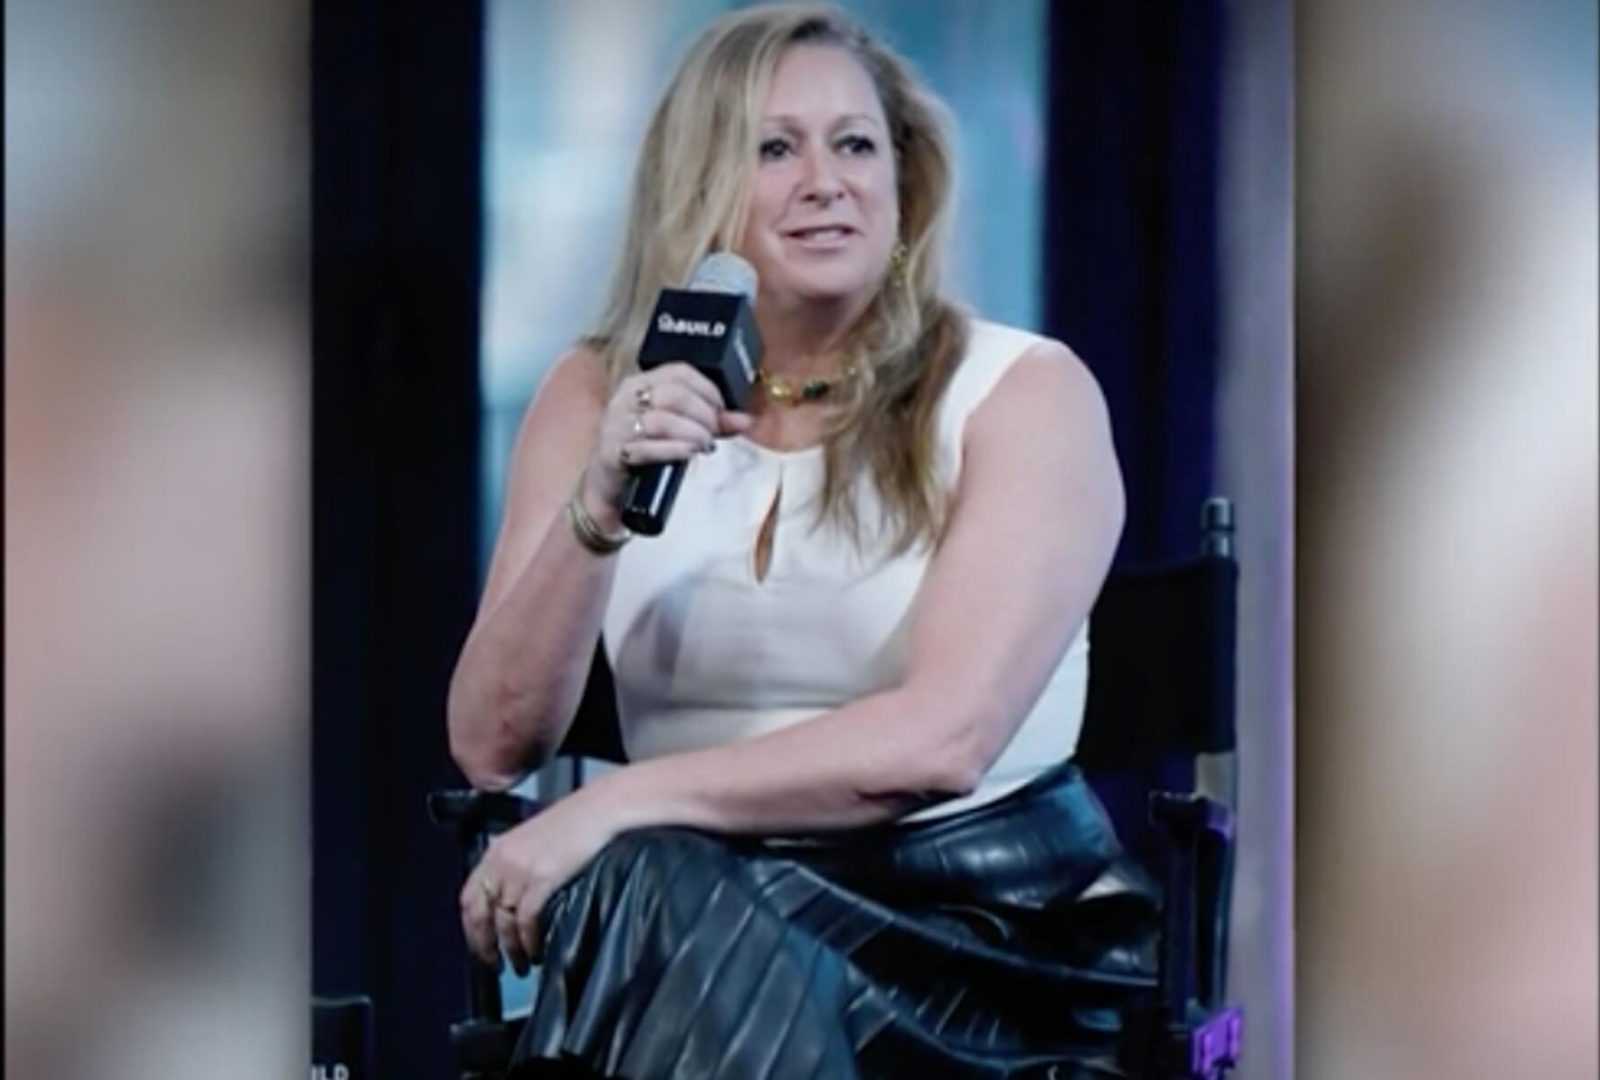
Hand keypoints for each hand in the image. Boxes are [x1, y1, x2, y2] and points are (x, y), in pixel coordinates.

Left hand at [459, 787, 626, 974]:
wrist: (599, 809)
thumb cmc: (574, 823)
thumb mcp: (533, 841)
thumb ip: (517, 865)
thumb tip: (512, 900)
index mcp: (496, 851)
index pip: (469, 896)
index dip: (471, 926)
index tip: (480, 944)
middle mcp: (502, 861)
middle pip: (480, 913)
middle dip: (484, 944)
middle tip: (494, 965)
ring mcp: (520, 870)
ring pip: (503, 921)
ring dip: (510, 949)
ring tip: (520, 965)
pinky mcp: (542, 878)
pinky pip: (527, 920)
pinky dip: (529, 941)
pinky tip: (537, 951)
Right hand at [583, 364, 751, 519]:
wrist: (608, 488)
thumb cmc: (644, 453)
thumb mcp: (677, 432)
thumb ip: (710, 423)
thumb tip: (746, 420)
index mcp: (640, 383)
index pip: (679, 372)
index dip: (707, 389)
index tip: (722, 410)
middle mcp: (625, 398)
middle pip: (672, 394)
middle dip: (702, 414)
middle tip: (713, 433)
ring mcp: (615, 425)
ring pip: (660, 420)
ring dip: (691, 433)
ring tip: (703, 446)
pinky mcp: (612, 452)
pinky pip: (645, 448)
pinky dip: (673, 450)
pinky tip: (688, 453)